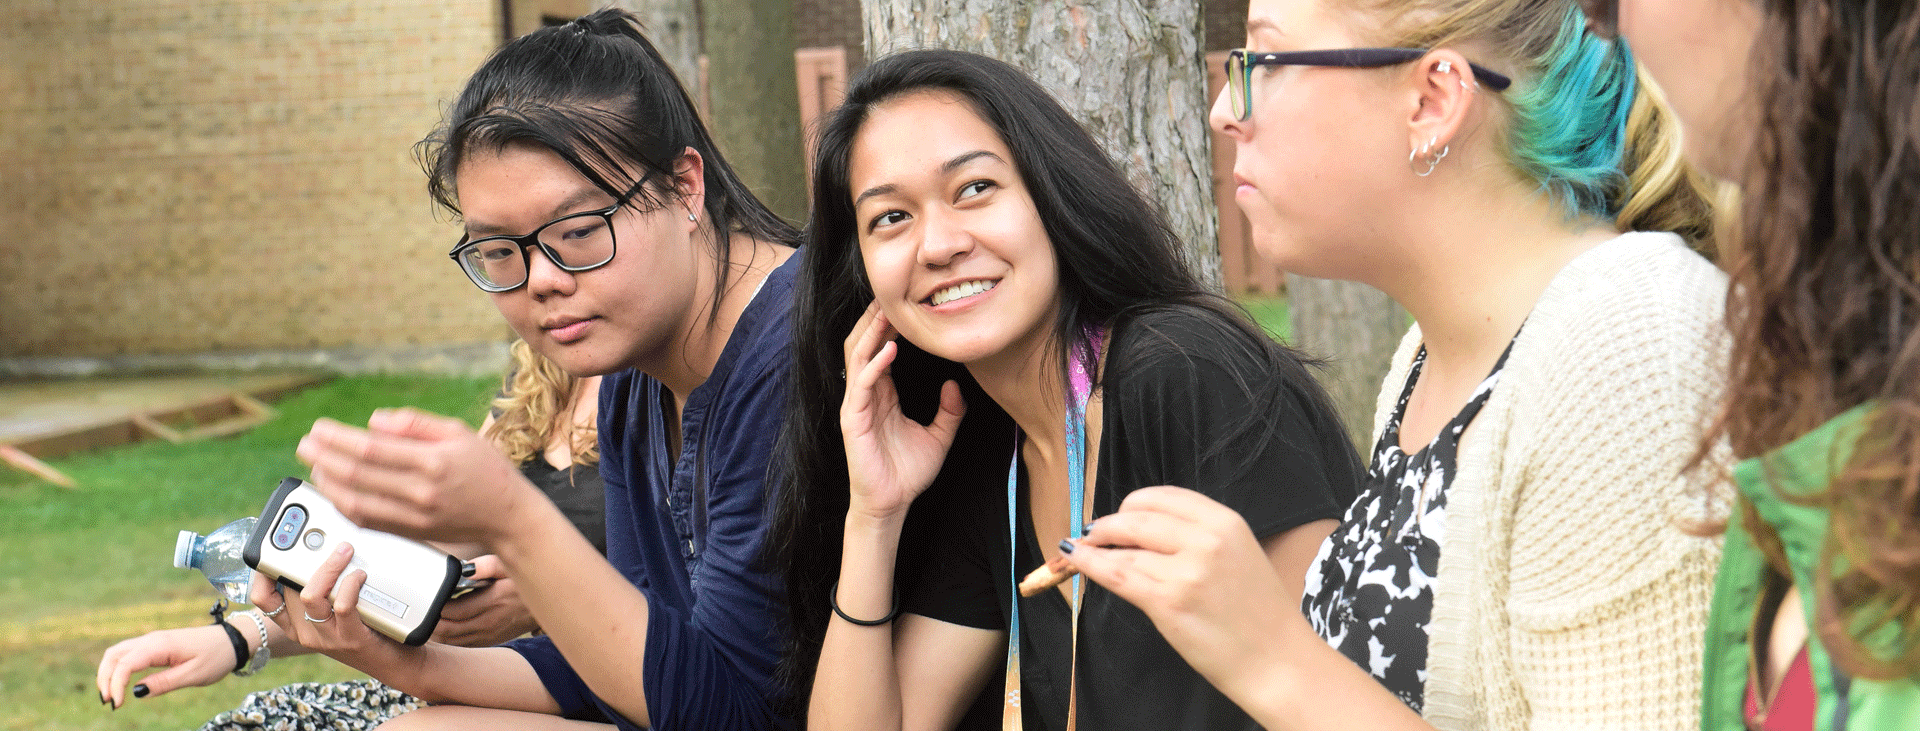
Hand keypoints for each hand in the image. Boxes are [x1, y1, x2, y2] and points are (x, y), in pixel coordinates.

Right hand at [95, 623, 234, 708]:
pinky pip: (128, 653)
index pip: (125, 663)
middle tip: (108, 702)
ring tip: (110, 695)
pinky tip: (120, 683)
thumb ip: (164, 683)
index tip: (117, 705)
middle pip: (114, 655)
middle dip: (104, 678)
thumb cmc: (216, 657)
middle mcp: (151, 639)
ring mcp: (152, 640)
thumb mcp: (193, 675)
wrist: (232, 639)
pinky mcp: (155, 644)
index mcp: (160, 645)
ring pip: (118, 652)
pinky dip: (118, 667)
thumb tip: (136, 692)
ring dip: (108, 672)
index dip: (115, 685)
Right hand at [250, 543, 401, 667]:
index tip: (275, 548)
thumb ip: (326, 586)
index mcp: (295, 624)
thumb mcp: (336, 609)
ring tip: (345, 552)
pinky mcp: (350, 639)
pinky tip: (360, 576)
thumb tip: (326, 545)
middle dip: (303, 557)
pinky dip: (350, 585)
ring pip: (310, 596)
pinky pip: (342, 606)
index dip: (263, 573)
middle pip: (289, 589)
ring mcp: (326, 638)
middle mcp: (305, 632)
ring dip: (328, 567)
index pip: (263, 598)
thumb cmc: (367, 628)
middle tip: (320, 537)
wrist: (396, 664)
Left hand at [296, 408, 537, 546]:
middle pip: (358, 475)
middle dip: (324, 457)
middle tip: (305, 444)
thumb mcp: (459, 432)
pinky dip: (344, 506)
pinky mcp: (411, 533)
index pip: (373, 448)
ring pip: (356, 502)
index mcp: (433, 461)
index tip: (319, 429)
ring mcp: (414, 516)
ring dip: (328, 484)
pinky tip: (334, 491)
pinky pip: (367, 521)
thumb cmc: (487, 470)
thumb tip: (373, 422)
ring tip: (314, 466)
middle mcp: (421, 491)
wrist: (508, 516)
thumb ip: (416, 424)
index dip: (339, 438)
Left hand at [431, 555, 535, 646]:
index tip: (429, 599)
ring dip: (439, 634)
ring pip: (454, 641)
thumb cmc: (524, 582)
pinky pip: (464, 646)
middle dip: (432, 623)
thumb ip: (486, 565)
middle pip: (449, 629)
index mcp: (493, 600)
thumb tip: (465, 567)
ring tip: (430, 622)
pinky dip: (450, 641)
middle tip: (424, 612)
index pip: (454, 611)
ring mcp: (491, 634)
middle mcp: (490, 621)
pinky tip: (444, 631)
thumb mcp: (509, 565)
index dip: (436, 607)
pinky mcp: (492, 640)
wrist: (546, 603)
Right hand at [840, 302, 965, 519]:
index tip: (908, 304)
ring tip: (888, 311)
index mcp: (882, 394)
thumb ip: (951, 411)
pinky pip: (861, 385)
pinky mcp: (851, 420)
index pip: (881, 349)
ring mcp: (856, 405)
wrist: (891, 504)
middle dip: (875, 318)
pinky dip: (874, 365)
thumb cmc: (908, 473)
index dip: (890, 326)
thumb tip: (956, 384)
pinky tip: (889, 350)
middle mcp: (865, 394)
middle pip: (864, 344)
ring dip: (871, 332)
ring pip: (857, 356)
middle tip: (893, 294)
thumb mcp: (939, 437)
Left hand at [1061, 486, 1304, 693]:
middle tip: (1094, 534)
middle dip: (1108, 525)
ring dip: (1096, 546)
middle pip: (1137, 517)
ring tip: (1082, 550)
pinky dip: (1090, 564)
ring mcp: (1186, 571)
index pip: (1164, 497)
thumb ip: (1197, 538)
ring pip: (1123, 547)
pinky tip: (1077, 559)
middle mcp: (1206, 539)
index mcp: (1225, 522)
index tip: (1119, 515)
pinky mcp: (1167, 601)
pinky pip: (1116, 573)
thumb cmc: (1259, 616)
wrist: (1277, 661)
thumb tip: (1143, 531)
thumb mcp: (1237, 556)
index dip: (1133, 505)